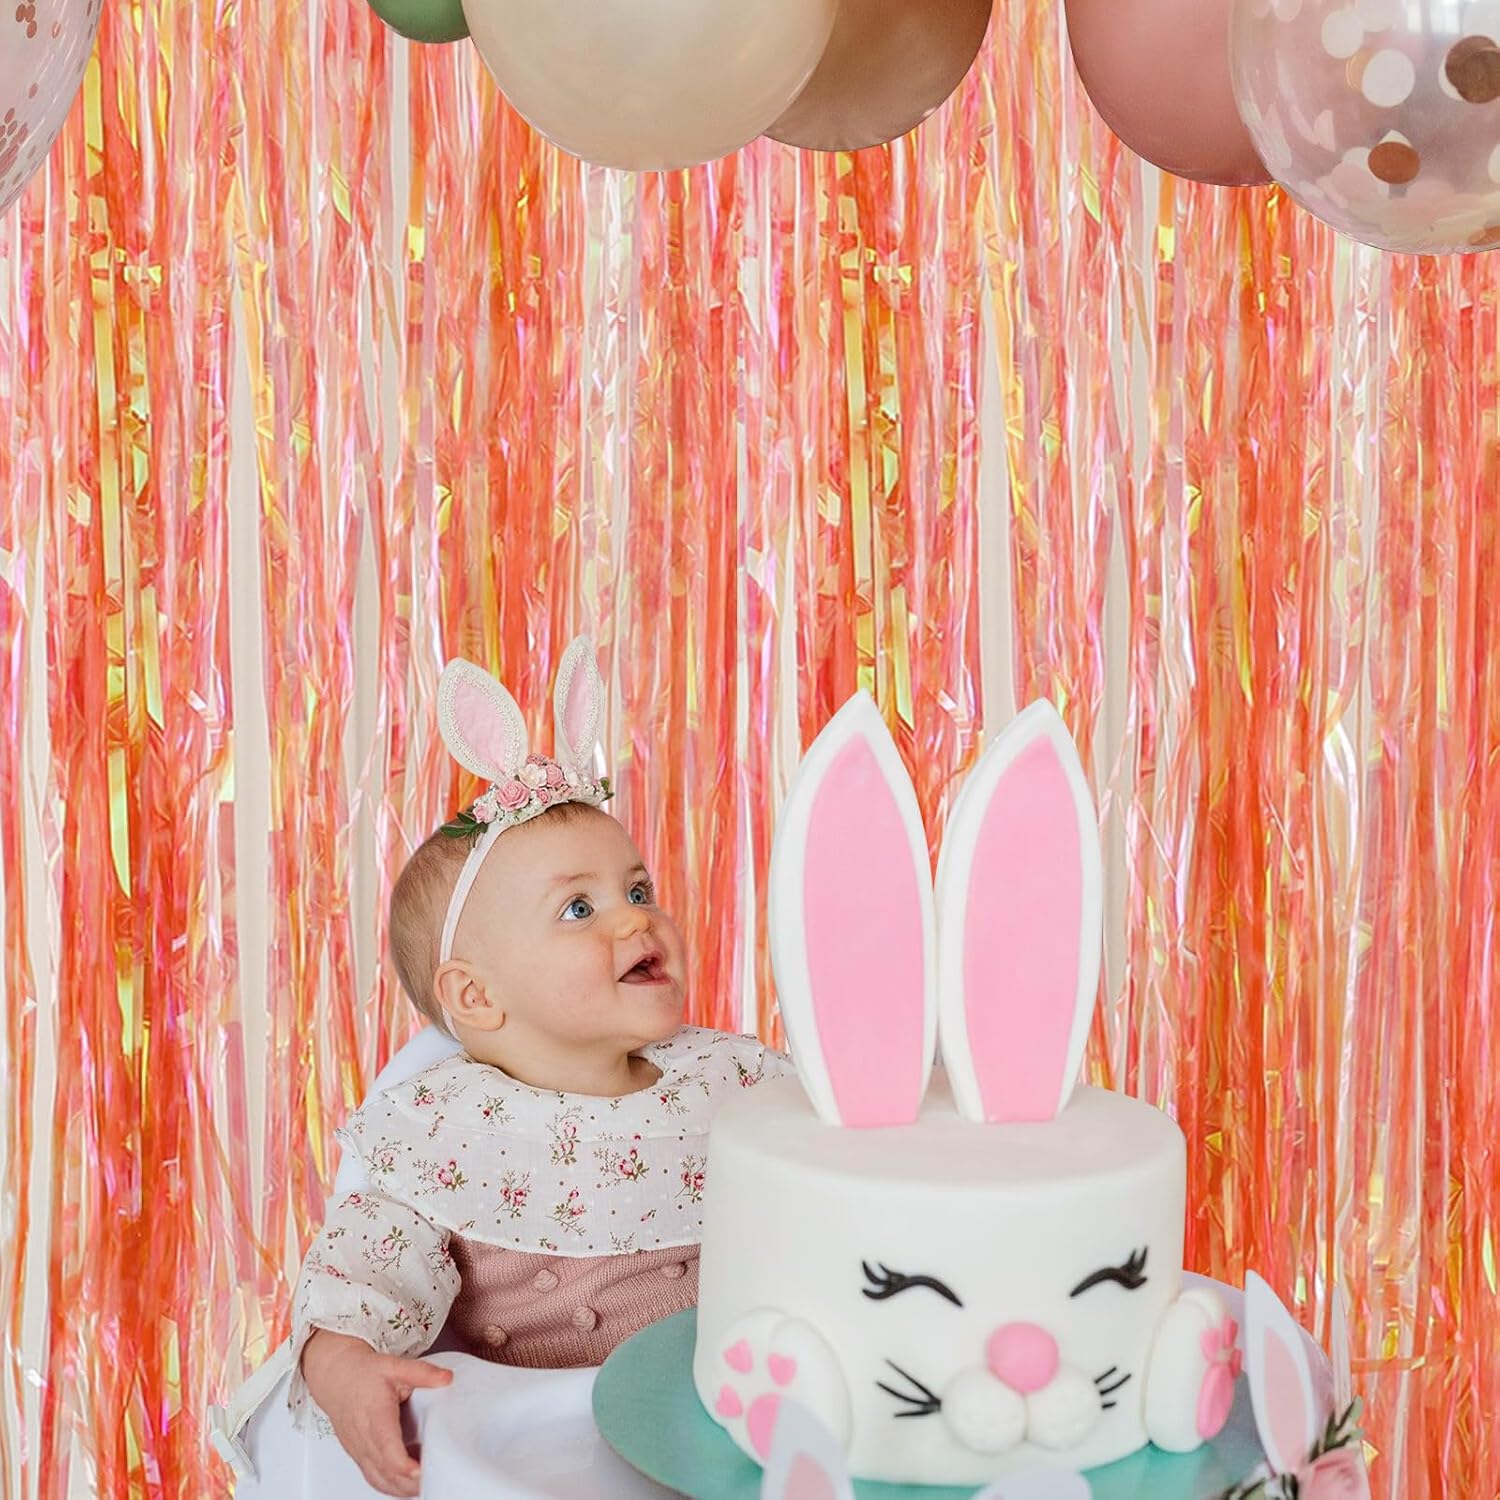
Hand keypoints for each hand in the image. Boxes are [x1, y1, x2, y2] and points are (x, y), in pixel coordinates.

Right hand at [300, 1328, 453, 1496]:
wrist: (336, 1377)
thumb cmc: (362, 1374)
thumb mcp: (395, 1366)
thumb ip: (422, 1373)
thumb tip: (446, 1378)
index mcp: (375, 1417)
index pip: (387, 1449)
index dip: (404, 1465)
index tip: (421, 1470)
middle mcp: (364, 1439)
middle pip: (386, 1472)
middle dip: (410, 1483)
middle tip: (435, 1478)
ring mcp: (359, 1451)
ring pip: (378, 1480)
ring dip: (401, 1489)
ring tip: (426, 1485)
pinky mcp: (359, 1455)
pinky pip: (373, 1477)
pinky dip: (390, 1486)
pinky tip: (407, 1484)